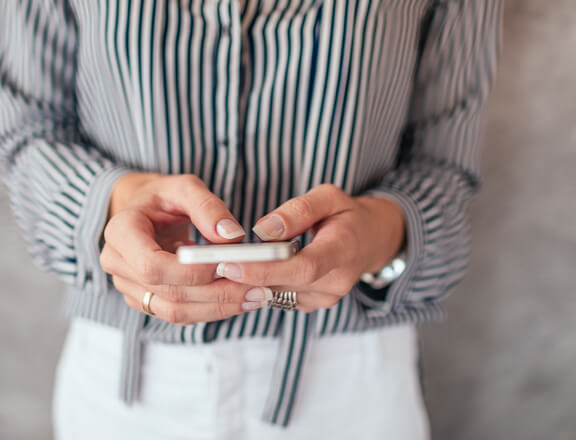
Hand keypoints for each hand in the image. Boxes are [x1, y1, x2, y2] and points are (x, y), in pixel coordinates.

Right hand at [100, 173, 271, 324]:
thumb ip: (207, 206)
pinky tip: (239, 299)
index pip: (152, 266)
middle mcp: (118, 264)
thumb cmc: (163, 197)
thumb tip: (232, 236)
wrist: (143, 211)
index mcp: (121, 232)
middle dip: (216, 293)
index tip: (229, 264)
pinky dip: (211, 310)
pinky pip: (179, 314)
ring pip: (174, 311)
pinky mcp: (146, 300)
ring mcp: (129, 287)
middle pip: (167, 294)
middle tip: (257, 288)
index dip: (191, 272)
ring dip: (218, 308)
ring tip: (255, 297)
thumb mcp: (184, 187)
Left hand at [214, 184, 405, 311]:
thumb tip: (264, 230)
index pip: (302, 267)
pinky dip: (256, 284)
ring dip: (245, 282)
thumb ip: (298, 210)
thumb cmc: (345, 215)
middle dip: (243, 276)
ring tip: (214, 265)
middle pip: (283, 285)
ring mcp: (323, 298)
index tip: (228, 263)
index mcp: (343, 251)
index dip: (264, 269)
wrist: (369, 242)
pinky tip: (236, 271)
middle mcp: (335, 283)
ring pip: (275, 294)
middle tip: (206, 264)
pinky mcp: (310, 304)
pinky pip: (276, 297)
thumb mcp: (329, 197)